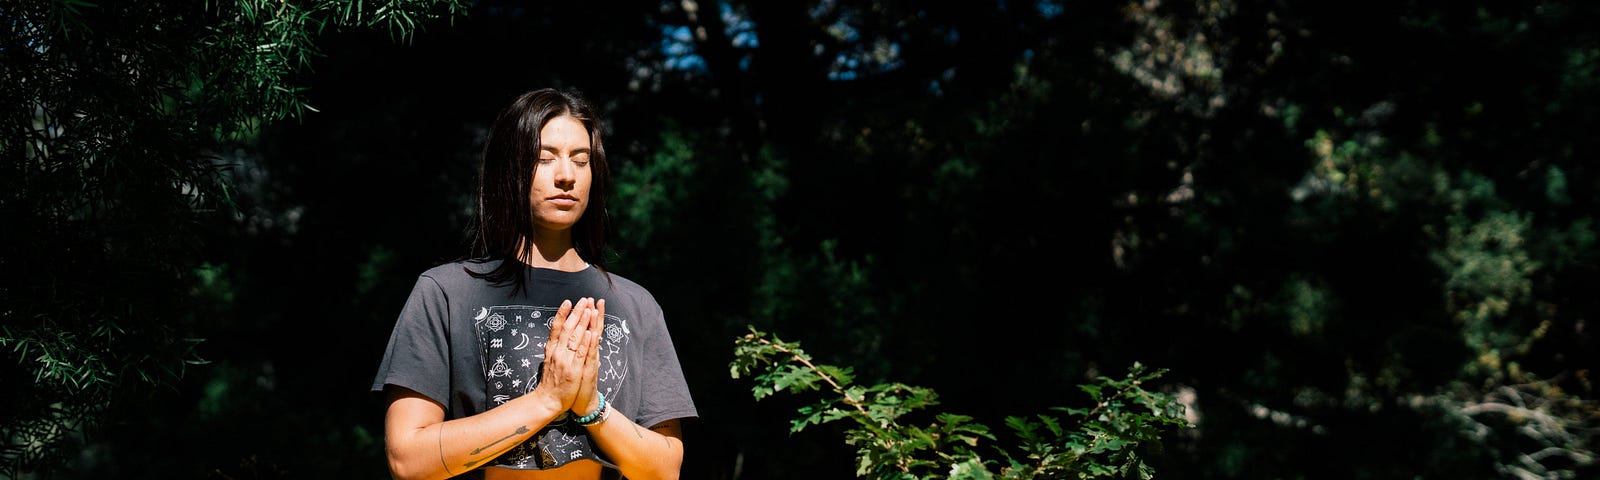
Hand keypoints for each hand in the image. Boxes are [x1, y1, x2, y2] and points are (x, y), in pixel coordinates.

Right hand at [531, 298, 594, 412]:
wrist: (547, 401)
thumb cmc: (550, 381)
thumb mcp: (549, 361)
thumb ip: (552, 348)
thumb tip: (553, 335)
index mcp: (551, 350)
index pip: (555, 328)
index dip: (562, 313)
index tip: (568, 301)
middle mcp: (557, 353)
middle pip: (566, 329)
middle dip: (576, 313)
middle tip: (584, 300)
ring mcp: (565, 361)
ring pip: (574, 338)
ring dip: (582, 323)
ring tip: (588, 310)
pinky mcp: (573, 371)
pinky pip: (580, 354)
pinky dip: (585, 343)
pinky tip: (590, 332)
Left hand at [572, 298, 605, 418]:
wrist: (582, 402)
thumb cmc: (577, 383)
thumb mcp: (577, 363)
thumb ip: (578, 348)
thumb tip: (578, 335)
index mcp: (585, 351)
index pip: (590, 328)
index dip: (591, 315)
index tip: (591, 301)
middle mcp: (590, 354)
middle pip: (593, 330)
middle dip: (593, 314)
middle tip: (595, 299)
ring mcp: (590, 362)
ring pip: (593, 340)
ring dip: (594, 325)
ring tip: (595, 310)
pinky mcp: (589, 371)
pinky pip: (590, 355)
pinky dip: (591, 344)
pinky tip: (593, 334)